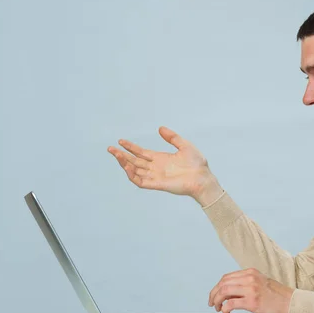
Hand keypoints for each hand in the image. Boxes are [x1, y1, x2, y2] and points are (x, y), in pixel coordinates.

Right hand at [107, 126, 221, 201]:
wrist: (203, 178)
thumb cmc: (197, 164)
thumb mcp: (184, 145)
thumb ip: (172, 137)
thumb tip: (160, 128)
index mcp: (160, 158)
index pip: (141, 152)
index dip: (130, 147)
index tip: (121, 141)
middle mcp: (156, 167)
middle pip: (134, 161)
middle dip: (122, 155)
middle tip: (110, 148)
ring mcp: (156, 176)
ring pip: (135, 170)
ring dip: (124, 163)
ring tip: (116, 155)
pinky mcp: (158, 184)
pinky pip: (141, 181)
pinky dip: (132, 175)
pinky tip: (127, 167)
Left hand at [208, 268, 293, 312]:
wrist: (292, 303)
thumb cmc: (279, 296)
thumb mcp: (261, 283)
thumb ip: (246, 284)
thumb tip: (231, 293)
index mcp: (251, 272)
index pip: (227, 277)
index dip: (218, 286)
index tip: (215, 293)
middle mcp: (250, 278)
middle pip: (223, 282)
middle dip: (214, 293)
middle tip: (212, 302)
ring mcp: (251, 289)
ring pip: (224, 291)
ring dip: (217, 300)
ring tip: (218, 308)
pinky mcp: (252, 302)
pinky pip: (231, 304)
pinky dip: (225, 308)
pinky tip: (226, 312)